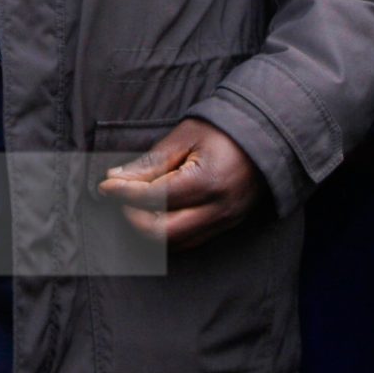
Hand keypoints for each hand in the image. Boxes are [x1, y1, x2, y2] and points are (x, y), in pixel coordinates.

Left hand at [96, 119, 266, 249]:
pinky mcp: (228, 225)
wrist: (268, 135)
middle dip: (135, 218)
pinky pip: (192, 240)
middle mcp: (218, 209)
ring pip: (177, 242)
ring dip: (150, 229)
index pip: (155, 198)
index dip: (125, 193)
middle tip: (121, 199)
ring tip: (136, 205)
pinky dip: (169, 232)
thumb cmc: (224, 130)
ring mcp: (226, 221)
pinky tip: (157, 214)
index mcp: (207, 182)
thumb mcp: (185, 137)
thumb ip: (151, 163)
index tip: (106, 186)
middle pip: (163, 232)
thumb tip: (116, 180)